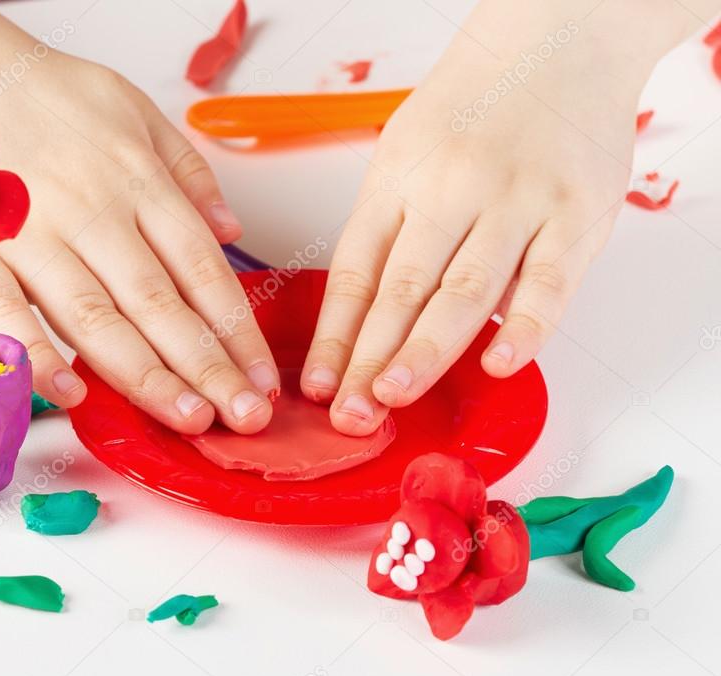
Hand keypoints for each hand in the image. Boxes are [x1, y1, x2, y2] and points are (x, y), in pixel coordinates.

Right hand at [0, 3, 279, 434]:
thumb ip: (185, 169)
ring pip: (96, 318)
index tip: (262, 375)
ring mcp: (29, 234)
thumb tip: (231, 231)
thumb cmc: (38, 91)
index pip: (201, 268)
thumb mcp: (131, 107)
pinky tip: (73, 394)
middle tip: (244, 417)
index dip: (237, 329)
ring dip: (145, 376)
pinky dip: (36, 355)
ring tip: (187, 418)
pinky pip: (5, 313)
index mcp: (135, 179)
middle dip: (207, 368)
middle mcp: (91, 211)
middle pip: (160, 303)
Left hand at [300, 0, 679, 434]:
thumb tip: (370, 320)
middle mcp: (451, 190)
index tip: (318, 384)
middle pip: (401, 288)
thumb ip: (393, 230)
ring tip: (391, 398)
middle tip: (349, 413)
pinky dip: (524, 328)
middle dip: (369, 358)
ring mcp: (516, 202)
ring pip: (464, 290)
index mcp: (399, 180)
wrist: (558, 42)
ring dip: (425, 351)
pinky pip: (548, 281)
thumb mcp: (406, 154)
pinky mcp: (576, 212)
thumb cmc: (473, 109)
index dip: (335, 335)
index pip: (357, 271)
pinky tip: (496, 364)